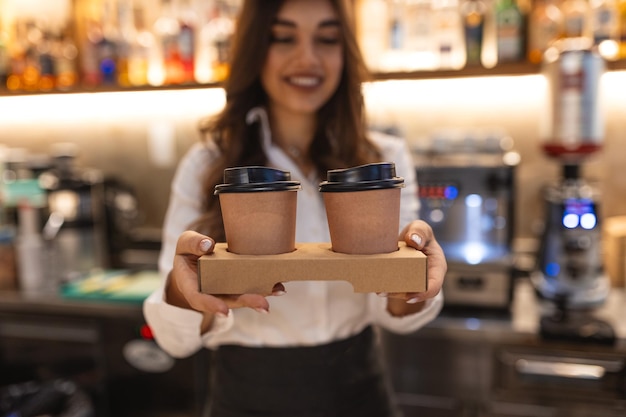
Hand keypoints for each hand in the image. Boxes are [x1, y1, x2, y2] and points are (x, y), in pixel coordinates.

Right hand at [165, 231, 283, 319]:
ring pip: (243, 296)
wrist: (195, 260)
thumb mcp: (184, 244)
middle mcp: (212, 294)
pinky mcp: (238, 285)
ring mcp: (227, 291)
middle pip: (228, 301)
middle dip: (247, 302)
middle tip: (264, 305)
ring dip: (262, 295)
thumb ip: (192, 243)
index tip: (224, 311)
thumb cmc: (188, 251)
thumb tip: (208, 244)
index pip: (200, 299)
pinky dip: (266, 286)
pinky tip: (280, 285)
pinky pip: (252, 286)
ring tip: (279, 291)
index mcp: (193, 287)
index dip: (212, 305)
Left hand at [384, 220, 446, 314]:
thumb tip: (413, 240)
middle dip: (401, 295)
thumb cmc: (418, 233)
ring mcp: (414, 281)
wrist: (408, 237)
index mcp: (437, 267)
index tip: (409, 297)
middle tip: (386, 292)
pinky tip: (376, 286)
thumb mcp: (421, 227)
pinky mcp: (403, 280)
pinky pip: (396, 287)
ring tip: (379, 290)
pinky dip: (387, 287)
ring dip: (391, 293)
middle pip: (417, 292)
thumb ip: (420, 231)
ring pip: (404, 292)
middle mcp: (427, 277)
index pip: (434, 286)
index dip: (423, 294)